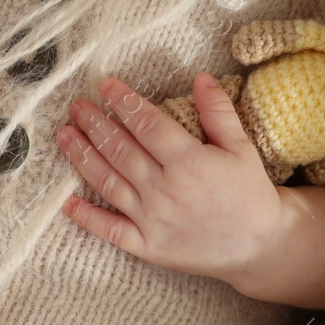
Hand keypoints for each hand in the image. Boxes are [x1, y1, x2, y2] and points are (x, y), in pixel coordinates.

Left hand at [56, 73, 288, 293]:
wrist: (259, 247)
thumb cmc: (250, 194)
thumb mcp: (242, 148)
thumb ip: (219, 113)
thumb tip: (200, 77)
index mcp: (189, 162)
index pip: (147, 124)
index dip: (124, 102)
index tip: (106, 86)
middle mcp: (165, 190)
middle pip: (121, 150)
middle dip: (95, 125)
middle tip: (76, 106)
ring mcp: (153, 220)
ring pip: (109, 183)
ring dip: (83, 158)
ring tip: (65, 136)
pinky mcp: (148, 247)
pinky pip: (111, 230)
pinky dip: (87, 218)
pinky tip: (67, 203)